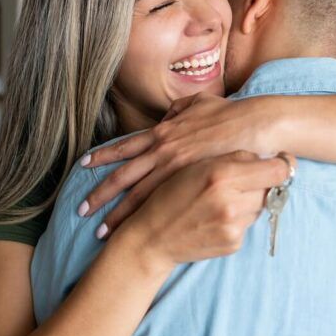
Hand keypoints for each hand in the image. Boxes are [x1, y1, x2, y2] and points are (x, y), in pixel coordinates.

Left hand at [81, 93, 280, 235]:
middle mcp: (162, 151)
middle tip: (80, 210)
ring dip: (117, 214)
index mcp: (162, 132)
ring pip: (137, 196)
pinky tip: (136, 232)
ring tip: (101, 231)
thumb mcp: (199, 103)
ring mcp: (174, 170)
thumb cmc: (231, 114)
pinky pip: (161, 205)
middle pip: (122, 176)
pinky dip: (144, 219)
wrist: (255, 126)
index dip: (102, 155)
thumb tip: (169, 114)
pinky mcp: (190, 185)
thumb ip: (180, 109)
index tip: (84, 164)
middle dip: (99, 194)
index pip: (125, 146)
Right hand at [116, 151, 294, 271]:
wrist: (151, 237)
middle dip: (259, 183)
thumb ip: (233, 157)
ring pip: (259, 206)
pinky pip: (248, 225)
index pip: (276, 170)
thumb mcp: (195, 165)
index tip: (280, 161)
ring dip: (248, 202)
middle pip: (270, 188)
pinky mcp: (233, 243)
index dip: (282, 164)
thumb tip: (268, 157)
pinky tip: (215, 218)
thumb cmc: (170, 194)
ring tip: (221, 201)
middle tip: (241, 182)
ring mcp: (233, 225)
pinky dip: (237, 219)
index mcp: (221, 174)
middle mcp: (231, 201)